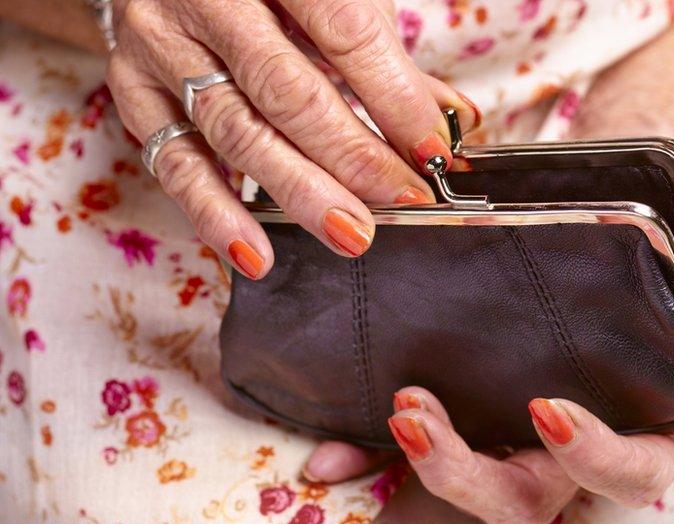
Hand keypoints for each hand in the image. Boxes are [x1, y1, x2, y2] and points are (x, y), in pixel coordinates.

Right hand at [105, 0, 479, 277]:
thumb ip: (389, 60)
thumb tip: (451, 122)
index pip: (345, 32)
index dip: (394, 98)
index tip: (431, 150)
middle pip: (288, 91)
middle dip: (352, 156)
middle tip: (401, 200)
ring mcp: (161, 42)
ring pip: (236, 131)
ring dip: (300, 192)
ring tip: (351, 233)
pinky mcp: (134, 90)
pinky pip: (175, 163)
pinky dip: (217, 214)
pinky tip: (256, 254)